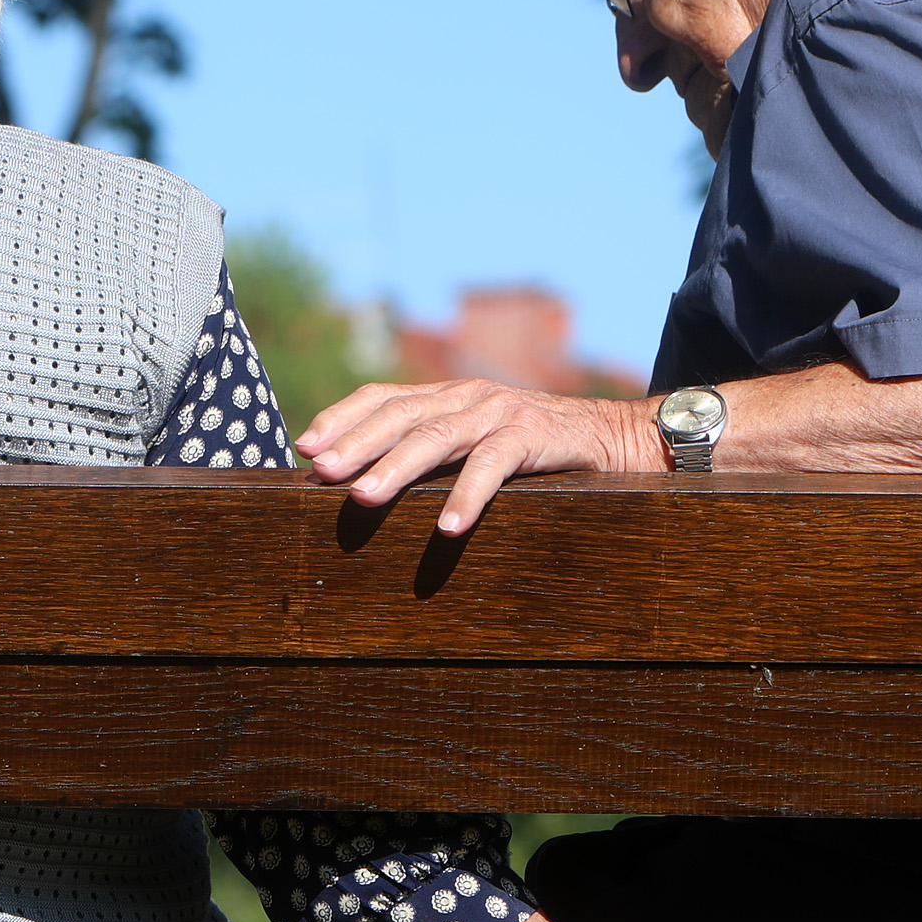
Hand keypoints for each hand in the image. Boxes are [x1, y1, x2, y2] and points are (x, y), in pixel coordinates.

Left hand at [298, 379, 665, 533]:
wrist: (616, 438)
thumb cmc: (536, 449)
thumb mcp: (476, 442)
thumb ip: (433, 451)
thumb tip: (365, 482)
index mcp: (448, 395)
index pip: (383, 396)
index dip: (342, 418)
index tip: (305, 447)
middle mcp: (468, 396)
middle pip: (400, 414)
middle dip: (355, 444)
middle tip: (320, 472)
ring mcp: (500, 413)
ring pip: (438, 435)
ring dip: (397, 467)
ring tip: (363, 497)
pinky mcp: (533, 435)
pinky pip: (494, 465)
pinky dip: (468, 495)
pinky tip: (446, 527)